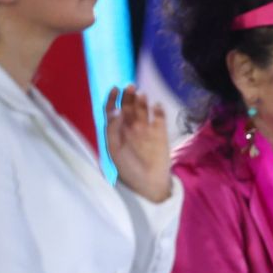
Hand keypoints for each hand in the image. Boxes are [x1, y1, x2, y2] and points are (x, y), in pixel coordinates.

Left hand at [106, 85, 171, 202]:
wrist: (148, 186)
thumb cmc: (127, 169)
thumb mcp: (114, 150)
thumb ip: (112, 130)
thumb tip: (116, 111)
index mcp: (116, 131)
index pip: (112, 110)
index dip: (113, 98)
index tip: (115, 88)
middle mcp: (130, 128)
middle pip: (128, 106)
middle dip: (128, 96)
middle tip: (130, 87)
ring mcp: (146, 130)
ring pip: (143, 109)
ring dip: (142, 101)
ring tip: (141, 95)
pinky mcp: (160, 134)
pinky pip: (159, 118)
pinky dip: (158, 111)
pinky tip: (156, 106)